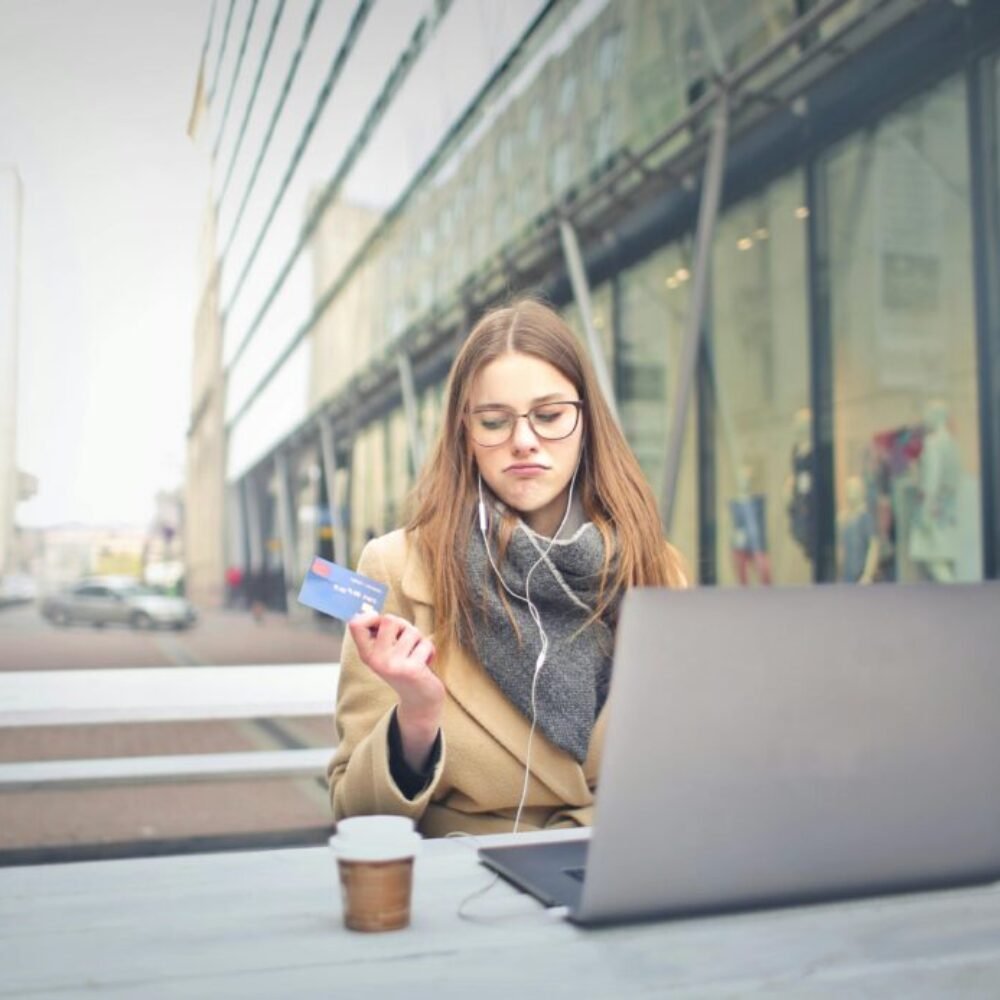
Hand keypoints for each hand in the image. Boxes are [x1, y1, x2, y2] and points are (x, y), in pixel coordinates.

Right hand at [348, 612, 443, 771]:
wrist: (419, 700)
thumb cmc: (405, 667)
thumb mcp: (386, 651)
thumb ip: (380, 633)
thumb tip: (370, 611)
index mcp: (367, 654)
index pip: (356, 624)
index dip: (370, 616)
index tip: (380, 621)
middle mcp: (376, 660)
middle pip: (390, 620)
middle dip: (403, 626)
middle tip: (407, 641)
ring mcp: (393, 665)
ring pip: (411, 631)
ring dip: (419, 640)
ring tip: (416, 655)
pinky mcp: (411, 669)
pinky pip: (425, 644)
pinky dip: (430, 651)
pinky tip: (425, 665)